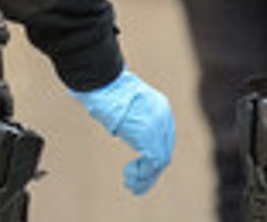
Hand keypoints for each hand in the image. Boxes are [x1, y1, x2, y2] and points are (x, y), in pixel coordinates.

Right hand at [68, 68, 175, 194]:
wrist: (103, 81)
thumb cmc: (103, 88)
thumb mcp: (122, 104)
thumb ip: (129, 116)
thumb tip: (121, 126)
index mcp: (159, 107)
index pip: (163, 138)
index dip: (151, 157)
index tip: (137, 169)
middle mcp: (164, 117)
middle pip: (164, 151)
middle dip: (150, 171)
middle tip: (134, 184)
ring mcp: (158, 127)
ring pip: (160, 161)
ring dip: (146, 177)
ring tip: (131, 185)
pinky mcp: (150, 137)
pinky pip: (153, 164)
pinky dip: (143, 176)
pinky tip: (129, 179)